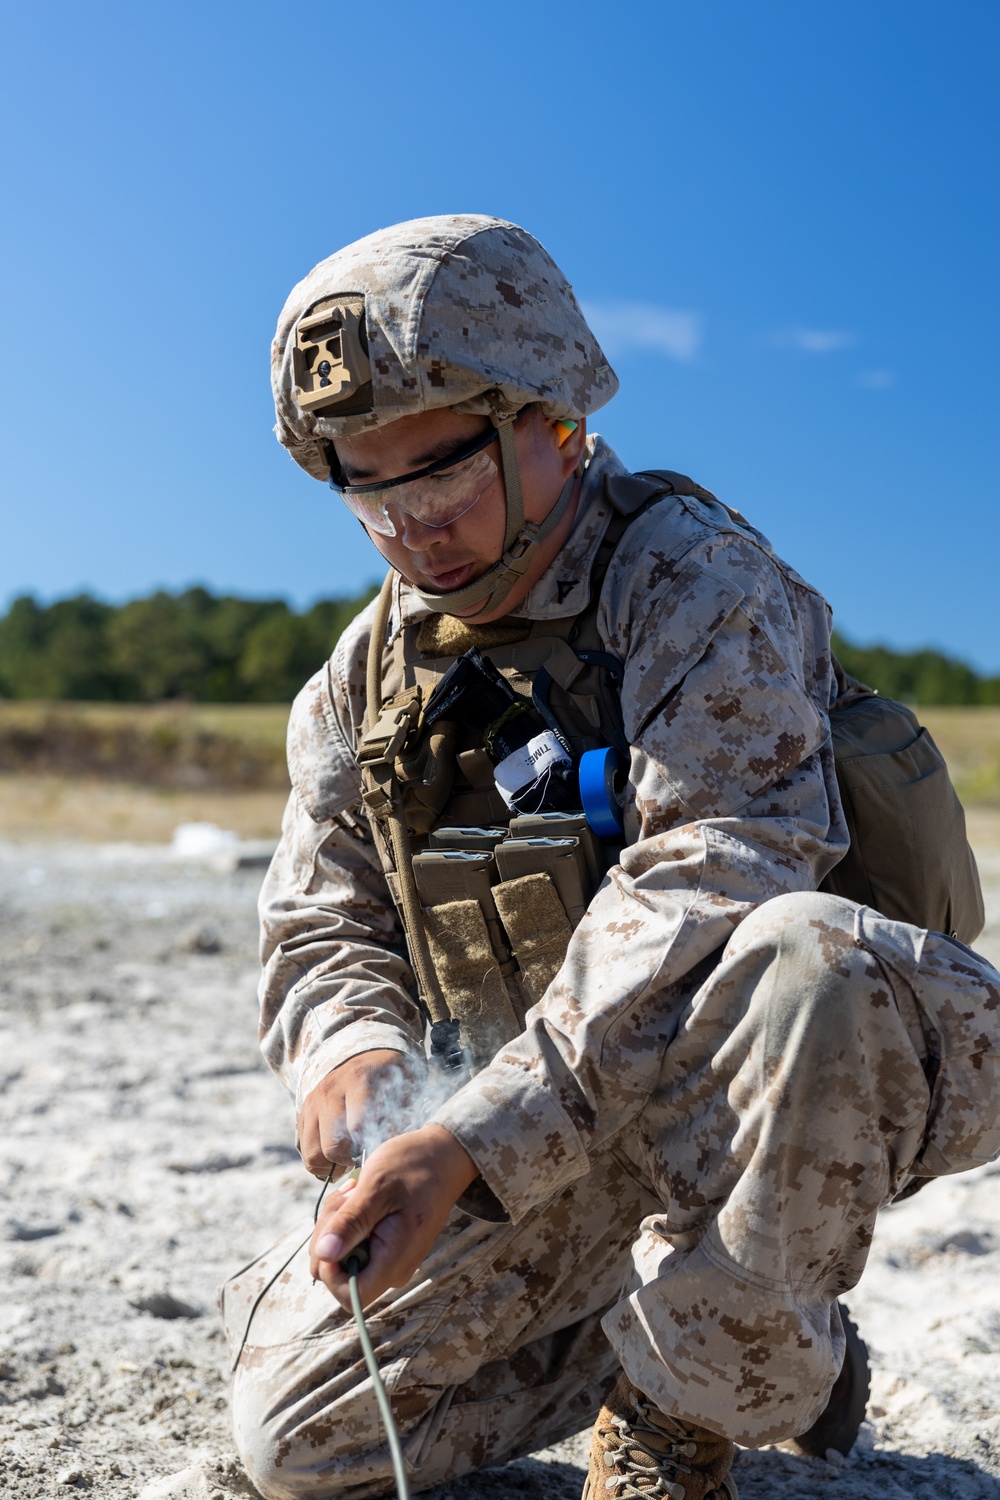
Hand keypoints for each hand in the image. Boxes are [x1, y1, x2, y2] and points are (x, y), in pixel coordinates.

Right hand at [297, 1050, 410, 1176]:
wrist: (365, 1055)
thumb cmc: (391, 1078)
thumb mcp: (405, 1088)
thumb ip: (398, 1119)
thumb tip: (381, 1151)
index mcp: (359, 1080)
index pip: (357, 1128)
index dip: (369, 1149)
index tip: (378, 1153)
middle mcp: (330, 1090)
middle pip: (332, 1146)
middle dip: (348, 1161)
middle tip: (361, 1159)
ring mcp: (313, 1101)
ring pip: (312, 1153)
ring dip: (330, 1166)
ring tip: (347, 1160)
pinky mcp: (303, 1111)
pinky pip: (304, 1148)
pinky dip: (319, 1160)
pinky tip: (336, 1154)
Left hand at [309, 1124, 478, 1308]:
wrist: (441, 1156)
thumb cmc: (412, 1167)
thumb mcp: (377, 1187)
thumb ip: (350, 1223)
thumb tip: (324, 1255)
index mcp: (394, 1262)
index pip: (348, 1295)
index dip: (329, 1269)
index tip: (333, 1230)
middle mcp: (392, 1270)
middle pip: (337, 1273)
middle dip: (329, 1235)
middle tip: (348, 1197)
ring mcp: (388, 1260)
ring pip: (339, 1257)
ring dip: (336, 1223)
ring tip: (355, 1191)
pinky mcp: (383, 1249)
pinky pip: (350, 1245)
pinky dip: (345, 1220)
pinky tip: (358, 1196)